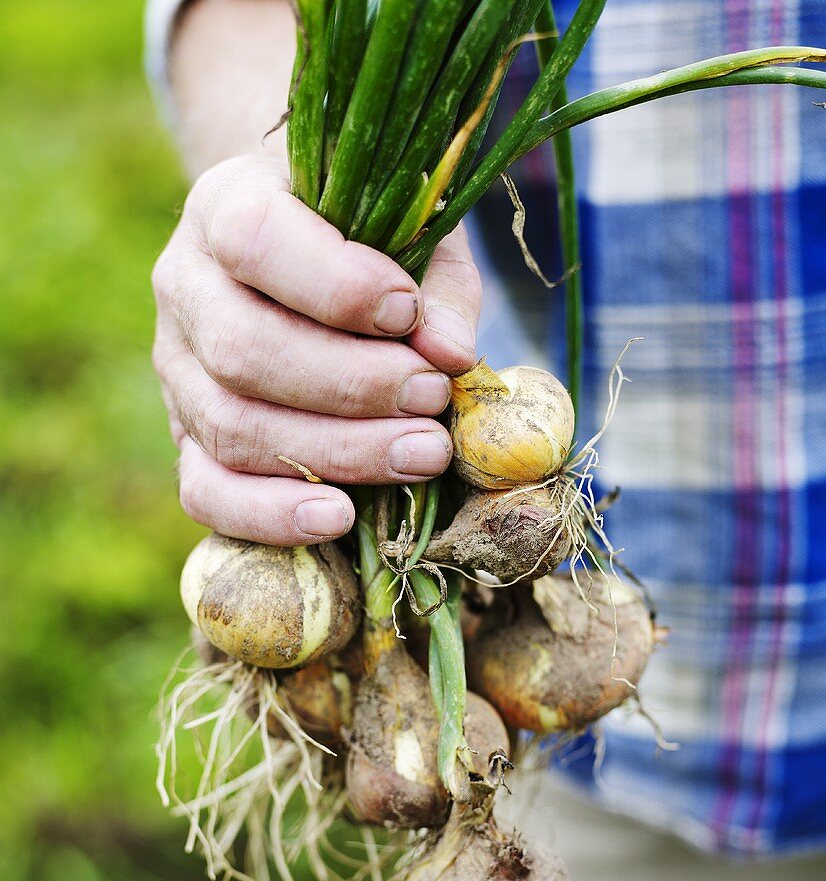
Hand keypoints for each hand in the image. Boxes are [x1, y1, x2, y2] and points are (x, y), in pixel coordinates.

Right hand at [151, 154, 482, 545]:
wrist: (306, 265)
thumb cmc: (369, 243)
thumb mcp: (412, 235)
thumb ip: (436, 286)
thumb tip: (451, 355)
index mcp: (226, 205)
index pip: (254, 239)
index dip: (334, 286)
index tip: (406, 312)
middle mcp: (184, 287)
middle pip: (243, 351)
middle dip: (351, 386)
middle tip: (431, 398)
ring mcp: (177, 371)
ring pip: (231, 427)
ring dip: (336, 451)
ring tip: (422, 455)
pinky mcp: (187, 439)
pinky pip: (205, 491)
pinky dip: (269, 514)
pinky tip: (338, 516)